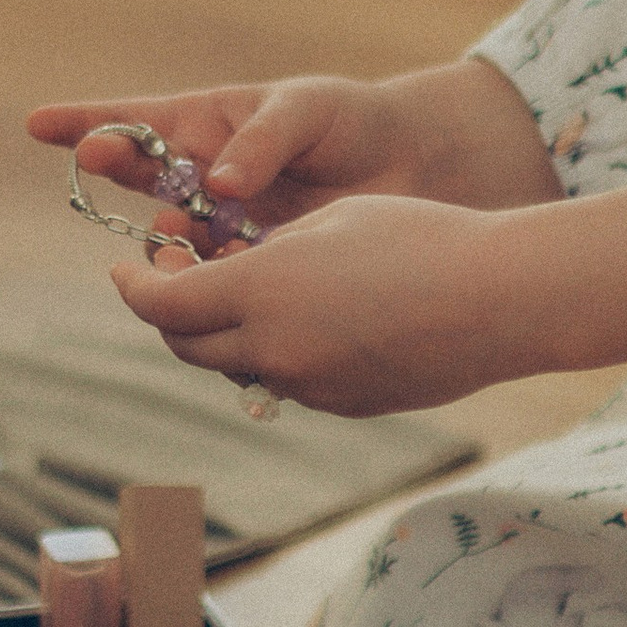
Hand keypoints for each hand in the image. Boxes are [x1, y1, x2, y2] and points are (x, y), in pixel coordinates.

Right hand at [26, 56, 561, 234]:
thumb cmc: (351, 120)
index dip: (85, 124)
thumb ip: (261, 141)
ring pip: (174, 242)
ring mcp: (222, 224)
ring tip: (187, 237)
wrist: (412, 168)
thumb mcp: (307, 110)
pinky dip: (214, 282)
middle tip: (111, 172)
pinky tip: (227, 278)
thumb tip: (219, 181)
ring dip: (171, 244)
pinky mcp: (253, 264)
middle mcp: (201, 177)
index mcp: (207, 126)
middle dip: (119, 179)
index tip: (38, 123)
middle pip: (141, 186)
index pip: (135, 123)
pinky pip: (217, 279)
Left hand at [108, 181, 626, 415]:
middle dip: (170, 310)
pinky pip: (288, 381)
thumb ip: (265, 251)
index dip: (134, 284)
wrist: (498, 298)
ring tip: (253, 290)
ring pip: (238, 366)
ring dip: (226, 333)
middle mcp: (272, 348)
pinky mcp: (343, 405)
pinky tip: (314, 318)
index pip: (161, 303)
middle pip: (186, 344)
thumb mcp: (327, 221)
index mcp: (259, 292)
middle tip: (179, 275)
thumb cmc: (419, 236)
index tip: (127, 266)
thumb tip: (233, 275)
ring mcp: (308, 385)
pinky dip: (278, 353)